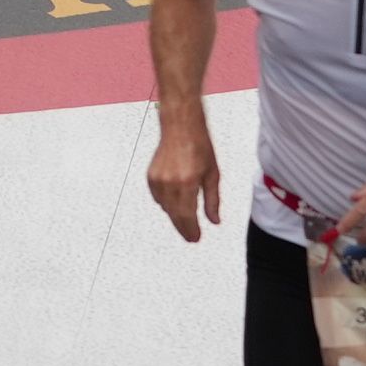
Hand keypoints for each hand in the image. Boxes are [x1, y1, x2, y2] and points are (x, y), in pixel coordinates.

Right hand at [144, 112, 220, 239]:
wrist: (180, 127)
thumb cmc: (198, 146)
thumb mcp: (212, 174)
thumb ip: (212, 200)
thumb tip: (214, 221)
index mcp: (187, 182)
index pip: (187, 216)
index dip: (191, 230)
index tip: (196, 238)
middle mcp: (170, 183)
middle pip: (175, 215)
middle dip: (183, 228)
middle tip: (191, 237)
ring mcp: (158, 180)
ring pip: (166, 208)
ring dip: (175, 216)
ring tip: (185, 221)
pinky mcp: (151, 177)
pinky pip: (158, 199)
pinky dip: (166, 204)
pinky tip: (174, 205)